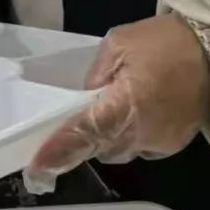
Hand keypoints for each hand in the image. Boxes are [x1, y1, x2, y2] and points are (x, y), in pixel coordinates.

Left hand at [26, 14, 209, 189]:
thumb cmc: (165, 42)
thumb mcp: (118, 44)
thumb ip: (95, 75)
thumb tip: (86, 97)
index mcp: (125, 105)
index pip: (84, 134)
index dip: (58, 152)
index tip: (36, 166)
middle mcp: (141, 132)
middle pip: (97, 148)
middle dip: (82, 139)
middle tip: (69, 124)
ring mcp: (159, 142)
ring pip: (117, 152)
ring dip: (106, 137)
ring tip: (108, 112)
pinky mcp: (173, 145)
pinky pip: (140, 148)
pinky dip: (130, 136)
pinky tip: (134, 115)